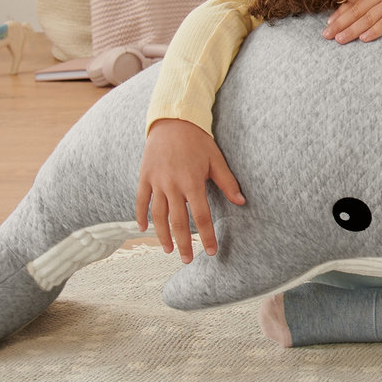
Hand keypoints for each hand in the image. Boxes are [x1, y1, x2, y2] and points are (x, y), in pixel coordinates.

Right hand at [135, 118, 244, 262]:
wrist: (173, 120)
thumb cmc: (198, 140)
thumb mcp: (216, 159)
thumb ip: (227, 182)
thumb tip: (242, 202)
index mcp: (192, 182)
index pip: (201, 216)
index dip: (206, 236)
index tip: (210, 252)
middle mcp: (173, 185)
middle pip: (177, 221)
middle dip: (183, 243)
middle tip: (186, 261)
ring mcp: (156, 181)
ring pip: (157, 215)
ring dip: (162, 235)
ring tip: (167, 249)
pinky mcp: (145, 176)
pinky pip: (140, 200)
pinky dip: (140, 215)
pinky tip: (142, 229)